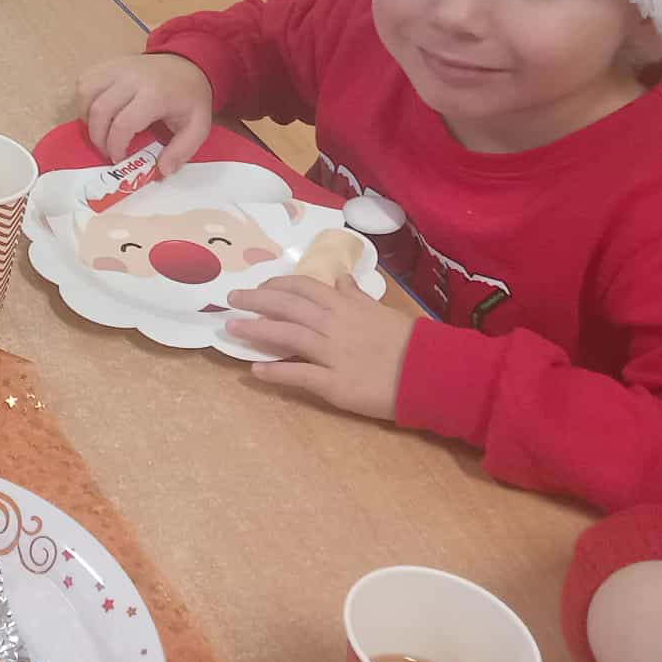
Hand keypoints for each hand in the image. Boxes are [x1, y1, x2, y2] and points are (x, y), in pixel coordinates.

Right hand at [75, 52, 213, 173]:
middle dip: (98, 138)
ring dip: (86, 118)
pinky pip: (84, 81)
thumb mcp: (198, 127)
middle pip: (99, 110)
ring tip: (100, 131)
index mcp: (155, 94)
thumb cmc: (190, 98)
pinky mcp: (108, 64)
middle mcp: (132, 78)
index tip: (119, 158)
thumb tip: (162, 170)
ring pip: (86, 93)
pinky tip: (96, 112)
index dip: (115, 146)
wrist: (188, 63)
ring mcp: (117, 67)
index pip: (123, 124)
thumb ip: (182, 151)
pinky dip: (84, 100)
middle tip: (107, 151)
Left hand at [225, 275, 414, 421]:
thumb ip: (357, 296)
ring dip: (256, 331)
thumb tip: (340, 278)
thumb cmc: (411, 343)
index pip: (303, 288)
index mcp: (346, 306)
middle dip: (256, 300)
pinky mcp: (335, 384)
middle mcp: (334, 325)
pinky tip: (255, 371)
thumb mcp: (383, 312)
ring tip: (232, 329)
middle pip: (286, 306)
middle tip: (231, 300)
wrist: (431, 374)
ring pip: (287, 336)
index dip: (278, 285)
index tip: (260, 286)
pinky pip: (299, 375)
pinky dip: (275, 372)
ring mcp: (332, 354)